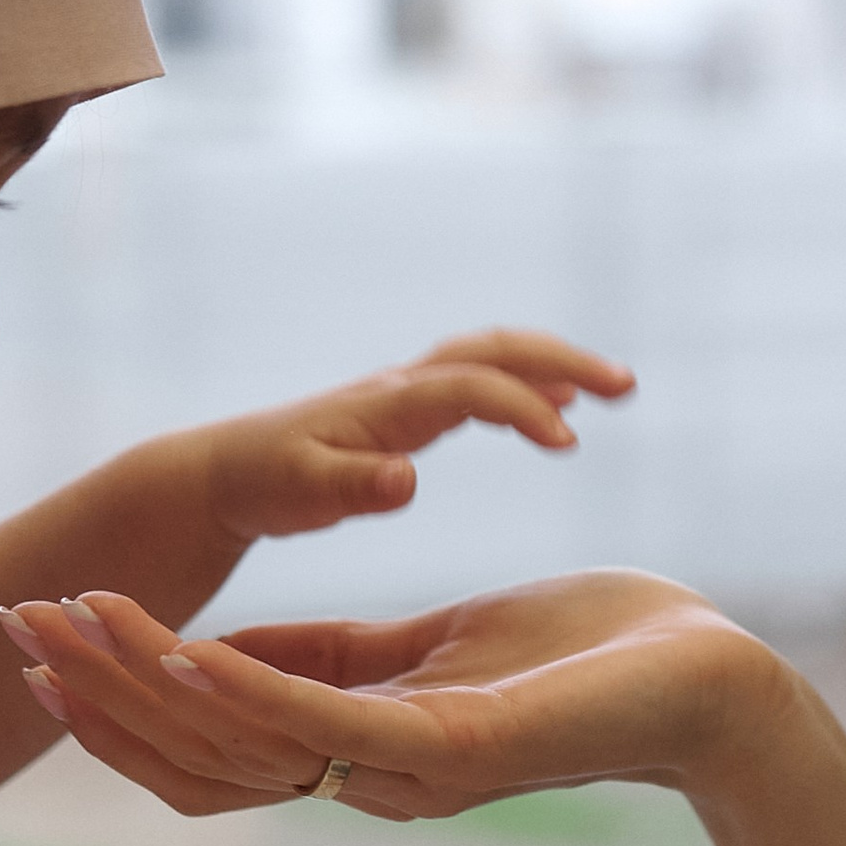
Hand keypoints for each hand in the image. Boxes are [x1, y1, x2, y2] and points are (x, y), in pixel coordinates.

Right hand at [4, 565, 789, 820]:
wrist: (707, 679)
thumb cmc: (585, 658)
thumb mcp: (432, 649)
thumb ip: (335, 656)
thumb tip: (232, 649)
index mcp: (359, 756)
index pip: (209, 745)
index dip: (122, 701)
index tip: (46, 643)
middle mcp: (367, 782)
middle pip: (199, 754)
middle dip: (101, 694)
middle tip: (15, 633)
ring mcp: (404, 773)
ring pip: (243, 738)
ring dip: (148, 684)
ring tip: (70, 628)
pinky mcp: (449, 748)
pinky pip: (325, 719)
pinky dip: (246, 684)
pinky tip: (183, 647)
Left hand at [182, 333, 633, 545]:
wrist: (220, 473)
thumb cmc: (261, 488)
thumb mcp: (299, 495)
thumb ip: (350, 488)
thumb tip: (407, 479)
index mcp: (387, 405)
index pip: (472, 386)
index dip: (523, 407)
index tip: (570, 444)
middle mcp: (404, 387)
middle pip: (496, 350)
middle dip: (562, 361)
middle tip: (625, 385)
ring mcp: (407, 394)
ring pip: (494, 359)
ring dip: (554, 368)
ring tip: (613, 390)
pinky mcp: (407, 411)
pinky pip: (481, 384)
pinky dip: (527, 389)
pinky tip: (558, 418)